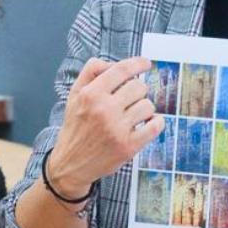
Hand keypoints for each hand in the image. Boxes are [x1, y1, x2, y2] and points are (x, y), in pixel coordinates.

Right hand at [47, 57, 163, 192]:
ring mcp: (117, 130)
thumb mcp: (74, 96)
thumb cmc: (76, 127)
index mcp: (90, 95)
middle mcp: (104, 110)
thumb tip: (113, 63)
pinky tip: (149, 123)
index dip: (138, 64)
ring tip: (134, 115)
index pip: (121, 70)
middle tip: (130, 100)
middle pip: (138, 86)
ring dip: (145, 108)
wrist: (71, 164)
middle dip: (137, 91)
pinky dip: (157, 122)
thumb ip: (90, 73)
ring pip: (148, 105)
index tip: (146, 63)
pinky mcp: (128, 147)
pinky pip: (155, 126)